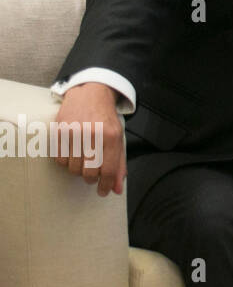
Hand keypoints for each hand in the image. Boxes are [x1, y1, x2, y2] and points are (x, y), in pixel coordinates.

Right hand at [52, 82, 126, 196]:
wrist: (91, 95)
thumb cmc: (105, 120)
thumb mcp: (118, 139)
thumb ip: (119, 164)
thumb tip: (116, 189)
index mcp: (112, 137)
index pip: (108, 170)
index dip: (105, 185)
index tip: (103, 192)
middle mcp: (94, 135)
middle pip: (89, 172)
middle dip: (91, 178)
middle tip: (92, 174)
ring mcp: (75, 133)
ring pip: (73, 168)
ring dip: (78, 170)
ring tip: (83, 160)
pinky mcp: (60, 131)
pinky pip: (60, 160)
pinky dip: (66, 162)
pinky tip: (73, 153)